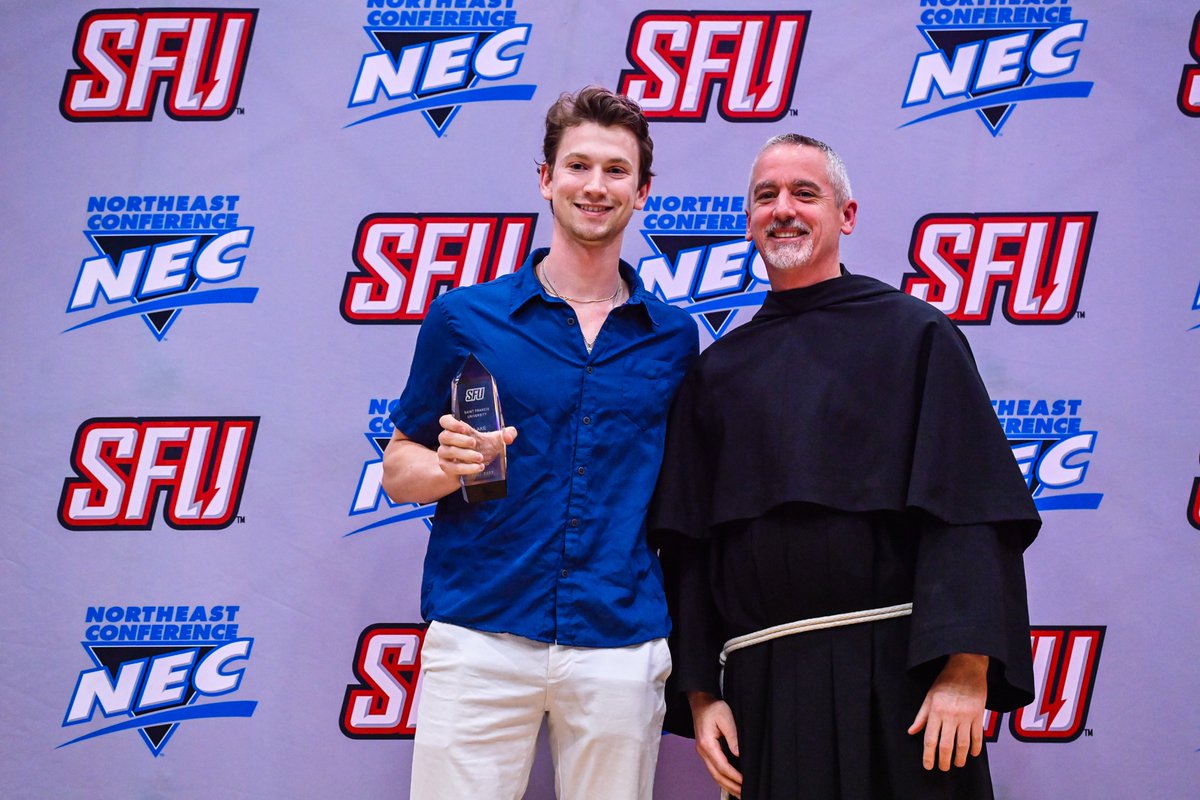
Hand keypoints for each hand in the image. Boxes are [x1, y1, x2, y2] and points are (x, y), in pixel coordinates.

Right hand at [435, 414, 516, 477]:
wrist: (474, 469)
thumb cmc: (483, 449)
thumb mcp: (494, 440)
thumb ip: (506, 434)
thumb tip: (509, 437)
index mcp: (456, 429)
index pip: (445, 420)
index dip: (451, 423)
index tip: (464, 428)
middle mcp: (446, 440)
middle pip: (445, 436)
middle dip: (460, 439)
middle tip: (475, 443)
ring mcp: (444, 454)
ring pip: (448, 452)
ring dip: (465, 455)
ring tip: (480, 457)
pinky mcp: (446, 467)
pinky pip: (453, 467)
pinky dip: (466, 468)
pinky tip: (479, 467)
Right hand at [689, 692, 742, 797]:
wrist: (700, 701)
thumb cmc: (713, 707)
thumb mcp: (726, 718)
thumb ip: (733, 737)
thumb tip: (739, 755)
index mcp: (707, 744)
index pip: (722, 766)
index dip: (734, 776)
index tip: (745, 782)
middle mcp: (702, 751)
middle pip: (717, 775)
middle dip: (731, 786)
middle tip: (744, 794)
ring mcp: (702, 752)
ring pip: (714, 775)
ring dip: (726, 785)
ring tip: (739, 793)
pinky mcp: (705, 751)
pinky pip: (713, 769)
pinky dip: (722, 778)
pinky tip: (729, 783)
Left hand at [907, 653, 987, 770]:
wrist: (966, 668)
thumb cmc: (945, 681)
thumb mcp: (929, 697)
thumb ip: (921, 716)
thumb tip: (911, 732)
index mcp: (936, 711)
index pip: (930, 739)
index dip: (928, 755)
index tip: (928, 765)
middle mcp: (950, 716)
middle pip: (947, 745)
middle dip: (944, 760)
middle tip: (943, 768)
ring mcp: (966, 717)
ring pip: (963, 744)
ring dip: (960, 757)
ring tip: (957, 764)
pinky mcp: (978, 716)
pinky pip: (978, 736)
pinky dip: (976, 748)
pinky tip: (972, 754)